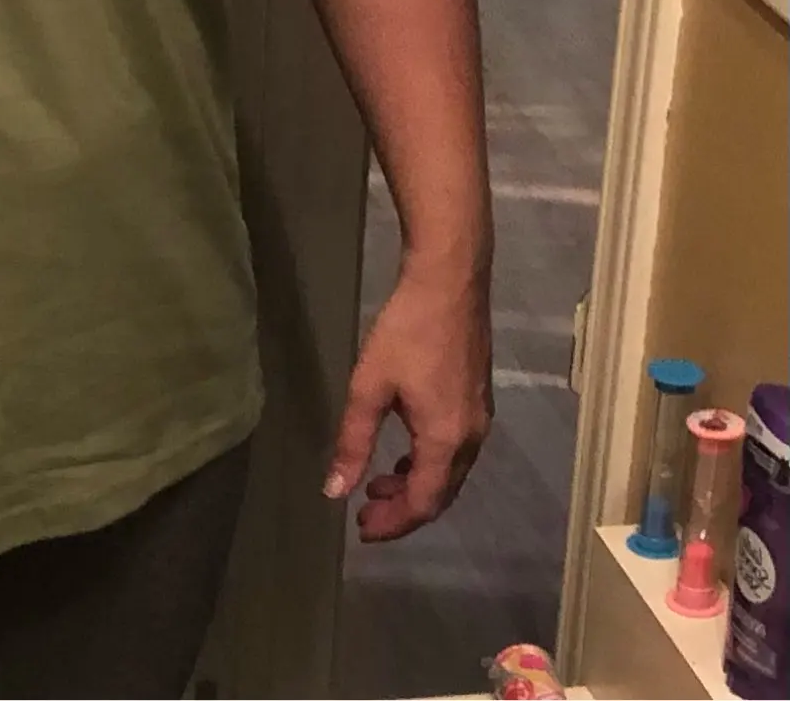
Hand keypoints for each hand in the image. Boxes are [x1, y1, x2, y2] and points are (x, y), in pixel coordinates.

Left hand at [324, 266, 492, 540]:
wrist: (450, 284)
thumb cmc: (407, 333)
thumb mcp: (369, 387)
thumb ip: (353, 441)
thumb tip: (334, 491)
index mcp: (445, 441)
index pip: (422, 503)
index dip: (393, 523)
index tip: (361, 529)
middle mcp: (470, 438)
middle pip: (440, 493)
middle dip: (403, 509)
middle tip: (364, 513)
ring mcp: (479, 419)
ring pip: (449, 473)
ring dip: (414, 485)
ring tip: (376, 485)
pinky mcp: (477, 401)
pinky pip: (454, 451)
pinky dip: (427, 462)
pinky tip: (402, 452)